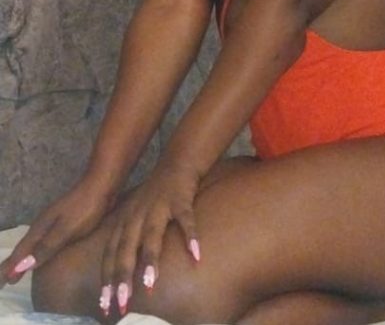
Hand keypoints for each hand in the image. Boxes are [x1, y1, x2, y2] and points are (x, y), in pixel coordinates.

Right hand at [0, 175, 113, 289]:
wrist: (103, 184)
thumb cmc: (86, 208)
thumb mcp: (66, 230)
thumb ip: (45, 247)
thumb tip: (20, 266)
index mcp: (41, 228)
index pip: (21, 253)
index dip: (11, 268)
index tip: (4, 283)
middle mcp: (43, 225)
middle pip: (24, 248)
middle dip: (13, 264)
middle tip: (6, 280)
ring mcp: (55, 221)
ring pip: (35, 243)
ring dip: (25, 257)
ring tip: (20, 270)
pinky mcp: (67, 221)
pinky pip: (47, 240)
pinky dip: (40, 250)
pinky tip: (46, 253)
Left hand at [99, 161, 200, 317]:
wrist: (176, 163)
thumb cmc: (155, 195)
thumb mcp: (134, 215)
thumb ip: (126, 239)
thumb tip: (120, 272)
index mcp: (124, 222)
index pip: (110, 254)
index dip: (107, 279)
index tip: (104, 305)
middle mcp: (137, 215)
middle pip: (126, 249)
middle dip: (123, 277)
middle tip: (121, 303)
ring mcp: (158, 207)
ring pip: (151, 236)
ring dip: (150, 261)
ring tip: (149, 285)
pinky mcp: (180, 199)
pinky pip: (185, 219)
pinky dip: (191, 236)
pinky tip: (196, 255)